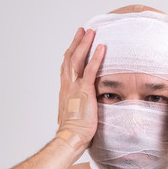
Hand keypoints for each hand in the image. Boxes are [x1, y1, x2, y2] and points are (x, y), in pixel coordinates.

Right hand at [56, 27, 104, 148]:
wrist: (71, 137)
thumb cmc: (73, 130)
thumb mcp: (73, 113)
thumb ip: (76, 105)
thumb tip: (80, 106)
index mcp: (65, 90)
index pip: (66, 68)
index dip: (70, 55)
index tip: (74, 46)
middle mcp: (67, 85)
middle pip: (70, 58)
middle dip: (76, 43)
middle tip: (82, 31)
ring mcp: (75, 87)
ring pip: (77, 59)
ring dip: (84, 44)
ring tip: (90, 32)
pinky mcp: (85, 90)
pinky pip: (90, 70)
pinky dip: (96, 57)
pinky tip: (102, 48)